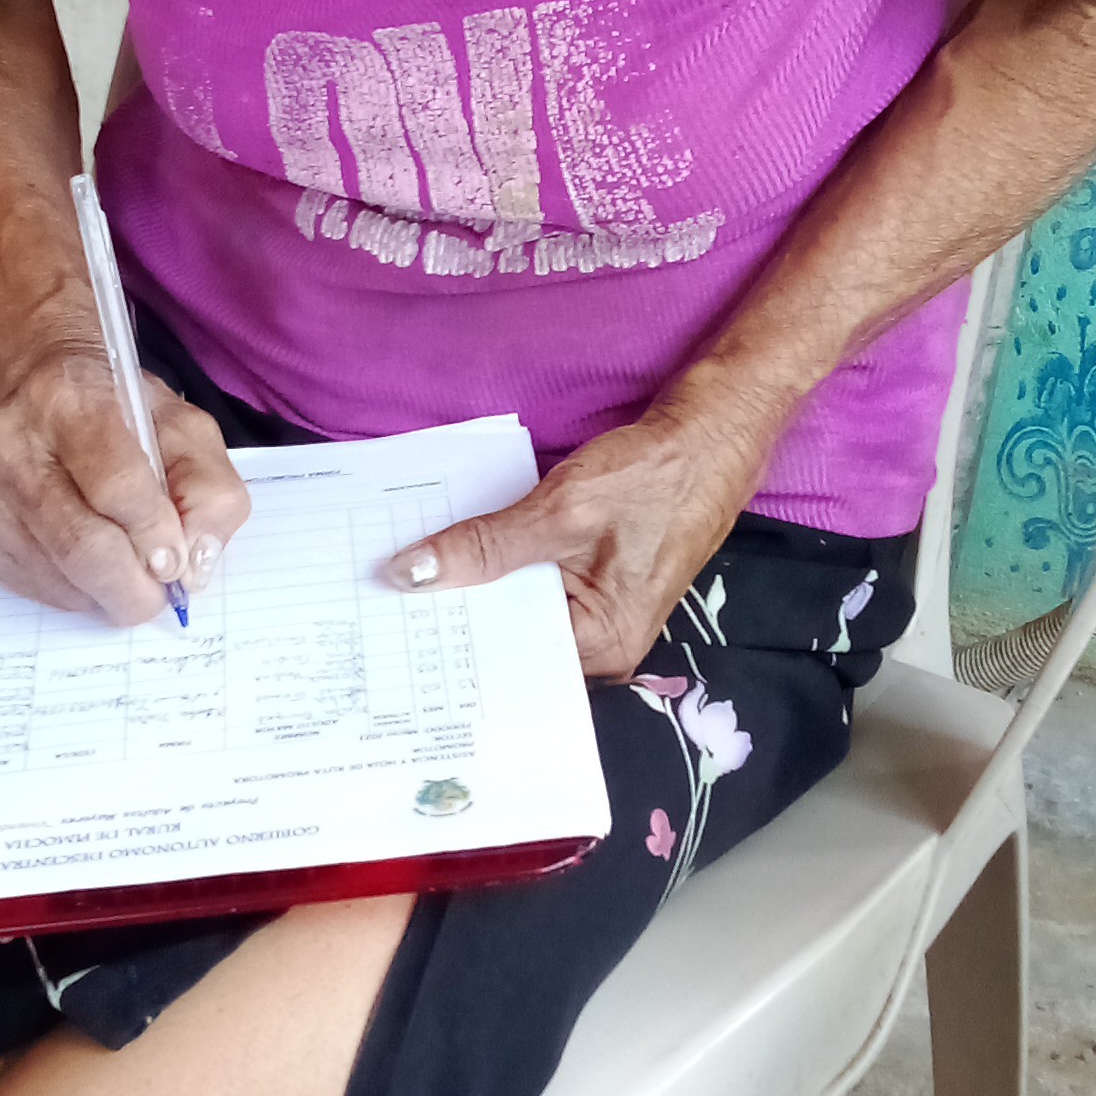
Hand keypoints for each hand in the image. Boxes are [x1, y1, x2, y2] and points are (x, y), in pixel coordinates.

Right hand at [0, 346, 250, 622]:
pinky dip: (74, 592)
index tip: (177, 559)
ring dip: (105, 593)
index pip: (116, 486)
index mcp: (71, 402)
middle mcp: (11, 443)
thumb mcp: (184, 428)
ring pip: (57, 577)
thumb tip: (193, 564)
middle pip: (81, 546)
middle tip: (158, 594)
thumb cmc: (120, 411)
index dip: (154, 535)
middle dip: (133, 588)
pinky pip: (32, 588)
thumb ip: (209, 490)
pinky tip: (87, 565)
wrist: (41, 388)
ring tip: (125, 571)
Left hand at [391, 387, 777, 680]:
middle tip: (383, 602)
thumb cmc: (653, 477)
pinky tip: (457, 555)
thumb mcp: (560, 511)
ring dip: (475, 589)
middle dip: (454, 617)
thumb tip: (412, 574)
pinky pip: (534, 588)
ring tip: (407, 578)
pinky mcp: (595, 584)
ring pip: (518, 610)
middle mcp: (602, 645)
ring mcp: (599, 615)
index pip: (508, 659)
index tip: (391, 629)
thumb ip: (486, 547)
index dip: (449, 645)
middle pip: (510, 639)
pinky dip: (500, 569)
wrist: (711, 436)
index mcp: (601, 646)